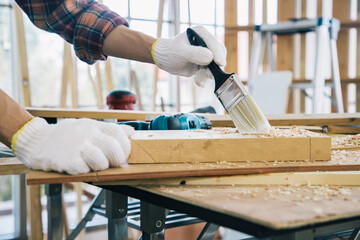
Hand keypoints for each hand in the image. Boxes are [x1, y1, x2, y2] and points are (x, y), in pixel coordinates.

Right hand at [12, 118, 133, 174]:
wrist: (38, 141)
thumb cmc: (69, 136)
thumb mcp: (90, 126)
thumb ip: (111, 130)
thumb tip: (131, 132)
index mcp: (95, 125)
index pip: (120, 134)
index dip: (126, 147)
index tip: (123, 154)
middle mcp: (88, 133)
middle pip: (115, 150)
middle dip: (117, 161)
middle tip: (112, 163)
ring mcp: (77, 146)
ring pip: (101, 163)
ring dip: (100, 168)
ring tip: (92, 165)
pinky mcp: (66, 160)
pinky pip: (84, 170)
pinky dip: (84, 171)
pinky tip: (78, 167)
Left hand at [152, 26, 226, 86]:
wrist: (165, 60)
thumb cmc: (171, 52)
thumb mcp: (181, 51)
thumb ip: (195, 53)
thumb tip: (210, 58)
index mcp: (201, 33)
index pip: (214, 43)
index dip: (218, 54)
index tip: (220, 64)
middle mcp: (207, 42)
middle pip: (219, 55)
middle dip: (214, 67)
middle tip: (208, 75)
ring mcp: (207, 53)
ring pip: (216, 66)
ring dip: (208, 74)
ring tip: (198, 78)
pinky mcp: (206, 63)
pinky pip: (210, 72)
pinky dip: (205, 78)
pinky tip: (197, 79)